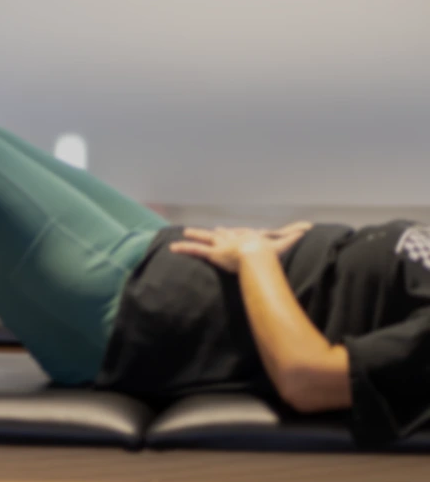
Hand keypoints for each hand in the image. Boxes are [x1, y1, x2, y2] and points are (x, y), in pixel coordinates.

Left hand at [169, 222, 311, 273]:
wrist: (257, 254)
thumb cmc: (269, 251)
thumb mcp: (284, 242)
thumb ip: (294, 234)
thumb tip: (309, 227)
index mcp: (246, 236)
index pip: (238, 233)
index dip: (233, 232)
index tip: (228, 229)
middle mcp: (232, 238)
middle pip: (221, 233)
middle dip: (216, 232)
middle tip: (211, 229)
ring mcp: (221, 245)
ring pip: (205, 238)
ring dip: (195, 234)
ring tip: (185, 231)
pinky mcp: (212, 253)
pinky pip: (195, 250)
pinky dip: (184, 248)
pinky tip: (172, 248)